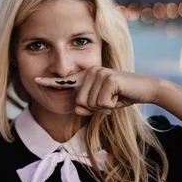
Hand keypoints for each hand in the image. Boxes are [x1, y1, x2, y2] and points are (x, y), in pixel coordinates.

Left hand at [34, 67, 159, 116]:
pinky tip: (120, 96)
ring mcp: (99, 73)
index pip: (65, 82)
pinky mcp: (108, 78)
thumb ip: (87, 107)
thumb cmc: (122, 96)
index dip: (49, 82)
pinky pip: (101, 103)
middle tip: (109, 101)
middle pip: (80, 102)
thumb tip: (77, 109)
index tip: (35, 80)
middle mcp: (90, 72)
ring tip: (115, 97)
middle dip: (95, 108)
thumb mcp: (102, 105)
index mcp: (86, 76)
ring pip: (90, 104)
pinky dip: (111, 105)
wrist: (146, 89)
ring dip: (104, 107)